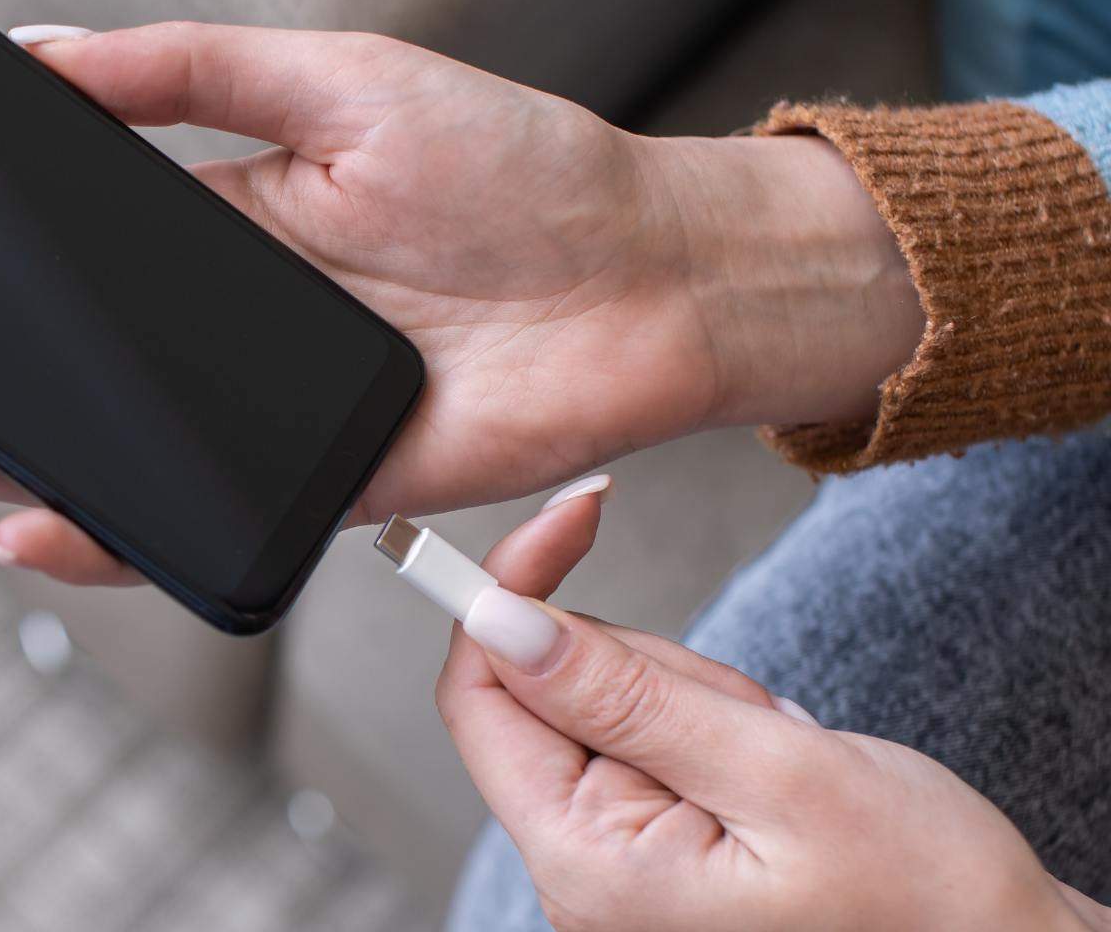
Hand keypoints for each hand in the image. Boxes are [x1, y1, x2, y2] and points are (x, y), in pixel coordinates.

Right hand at [0, 22, 922, 583]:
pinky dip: (103, 540)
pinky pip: (191, 527)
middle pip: (39, 373)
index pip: (42, 269)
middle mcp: (214, 335)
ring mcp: (256, 419)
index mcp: (208, 233)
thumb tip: (40, 50)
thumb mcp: (334, 78)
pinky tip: (20, 525)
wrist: (650, 270)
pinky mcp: (314, 490)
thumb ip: (188, 70)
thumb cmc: (515, 165)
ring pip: (90, 455)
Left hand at [438, 493, 1106, 931]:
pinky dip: (713, 726)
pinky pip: (652, 738)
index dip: (510, 590)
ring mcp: (614, 864)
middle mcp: (579, 874)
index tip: (577, 512)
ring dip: (697, 697)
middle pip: (547, 690)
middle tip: (750, 716)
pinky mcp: (653, 845)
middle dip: (649, 665)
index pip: (477, 695)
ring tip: (780, 755)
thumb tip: (500, 623)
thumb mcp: (781, 773)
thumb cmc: (926, 900)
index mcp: (586, 863)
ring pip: (608, 702)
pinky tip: (775, 767)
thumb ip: (629, 694)